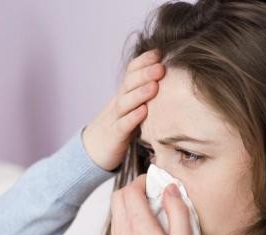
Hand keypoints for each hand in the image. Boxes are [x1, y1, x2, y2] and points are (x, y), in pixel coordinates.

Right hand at [82, 49, 164, 171]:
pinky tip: (144, 112)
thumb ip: (146, 94)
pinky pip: (123, 125)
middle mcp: (119, 102)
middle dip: (144, 74)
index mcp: (124, 93)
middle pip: (128, 84)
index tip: (158, 53)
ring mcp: (115, 119)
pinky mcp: (115, 136)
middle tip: (161, 67)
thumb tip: (173, 80)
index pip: (131, 72)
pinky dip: (132, 118)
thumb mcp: (132, 108)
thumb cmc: (120, 127)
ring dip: (140, 93)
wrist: (93, 149)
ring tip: (154, 86)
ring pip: (125, 103)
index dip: (143, 61)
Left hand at [110, 175, 193, 234]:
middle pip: (117, 198)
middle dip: (132, 190)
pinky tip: (143, 233)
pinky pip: (115, 231)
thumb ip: (178, 213)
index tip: (156, 183)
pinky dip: (126, 222)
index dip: (142, 181)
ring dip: (128, 206)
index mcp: (139, 229)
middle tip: (151, 194)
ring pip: (114, 214)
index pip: (130, 191)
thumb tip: (170, 189)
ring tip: (150, 213)